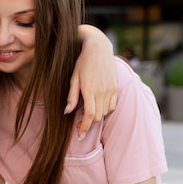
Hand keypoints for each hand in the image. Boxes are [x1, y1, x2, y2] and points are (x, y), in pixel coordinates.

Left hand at [67, 24, 117, 139]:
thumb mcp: (73, 78)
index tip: (80, 136)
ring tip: (87, 115)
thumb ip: (71, 96)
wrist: (98, 47)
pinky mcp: (116, 87)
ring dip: (96, 117)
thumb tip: (67, 112)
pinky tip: (97, 106)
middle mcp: (102, 91)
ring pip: (105, 112)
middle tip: (79, 126)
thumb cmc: (82, 62)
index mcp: (89, 90)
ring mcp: (111, 89)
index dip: (84, 128)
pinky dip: (105, 110)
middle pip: (97, 116)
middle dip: (88, 124)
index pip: (89, 115)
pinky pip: (112, 105)